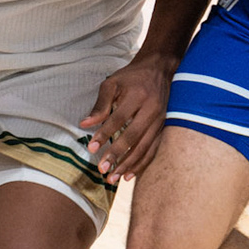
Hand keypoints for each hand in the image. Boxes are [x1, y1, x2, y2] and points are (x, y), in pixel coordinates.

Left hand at [80, 55, 177, 183]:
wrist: (160, 70)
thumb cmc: (131, 77)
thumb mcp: (112, 84)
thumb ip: (100, 105)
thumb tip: (84, 124)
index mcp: (137, 96)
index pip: (118, 118)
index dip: (104, 134)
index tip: (91, 148)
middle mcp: (151, 109)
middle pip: (133, 136)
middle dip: (117, 154)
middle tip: (102, 169)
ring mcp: (160, 120)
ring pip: (144, 147)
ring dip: (128, 164)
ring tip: (112, 178)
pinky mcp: (164, 128)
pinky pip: (153, 150)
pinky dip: (141, 164)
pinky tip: (128, 175)